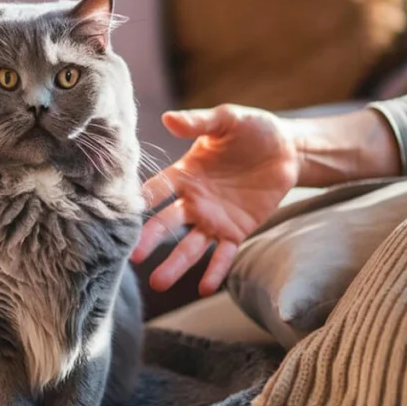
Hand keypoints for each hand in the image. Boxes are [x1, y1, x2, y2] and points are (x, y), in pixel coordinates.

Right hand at [131, 104, 298, 295]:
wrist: (288, 150)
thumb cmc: (253, 130)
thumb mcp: (227, 120)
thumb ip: (199, 123)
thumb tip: (168, 118)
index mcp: (185, 174)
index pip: (157, 189)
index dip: (140, 200)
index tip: (119, 215)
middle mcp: (193, 201)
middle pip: (167, 223)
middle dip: (151, 239)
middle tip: (134, 256)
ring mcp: (213, 219)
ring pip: (190, 246)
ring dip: (176, 264)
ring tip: (159, 284)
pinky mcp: (236, 231)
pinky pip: (223, 254)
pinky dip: (215, 270)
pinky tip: (204, 287)